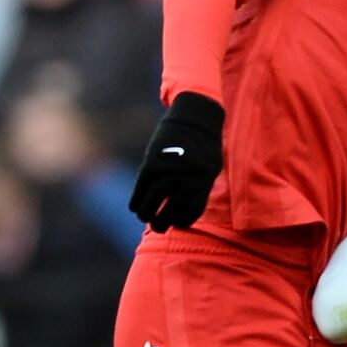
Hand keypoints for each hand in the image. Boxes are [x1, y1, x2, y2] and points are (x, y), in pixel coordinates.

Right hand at [129, 92, 224, 231]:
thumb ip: (199, 188)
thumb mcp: (210, 168)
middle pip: (170, 211)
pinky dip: (136, 202)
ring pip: (151, 204)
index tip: (177, 223)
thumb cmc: (205, 145)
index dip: (183, 221)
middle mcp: (186, 178)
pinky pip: (139, 190)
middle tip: (158, 228)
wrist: (195, 118)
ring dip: (146, 215)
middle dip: (162, 224)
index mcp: (203, 181)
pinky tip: (136, 207)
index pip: (191, 212)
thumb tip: (183, 212)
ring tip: (147, 218)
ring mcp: (167, 171)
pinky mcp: (150, 164)